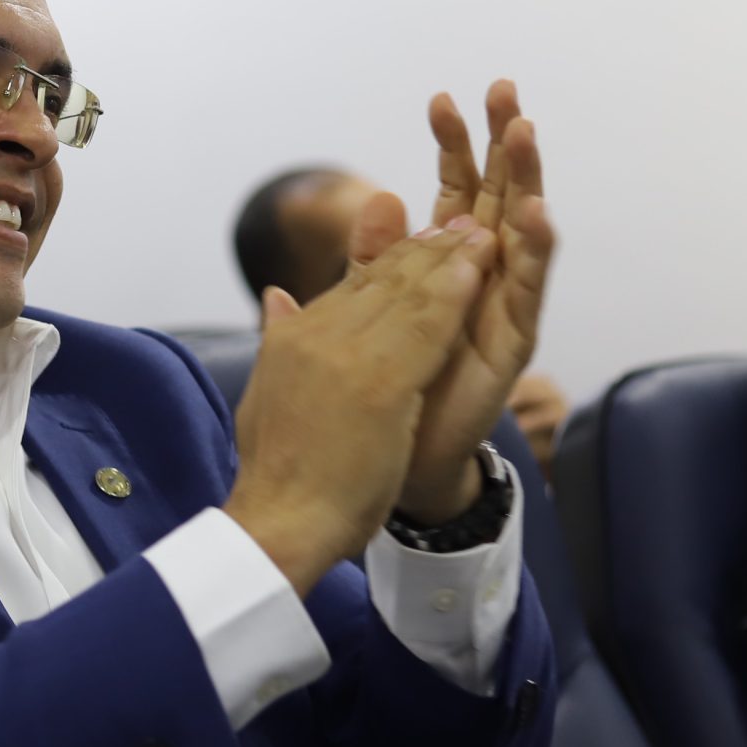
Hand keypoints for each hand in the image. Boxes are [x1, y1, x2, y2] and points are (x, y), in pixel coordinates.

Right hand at [225, 210, 495, 593]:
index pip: (353, 285)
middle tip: (461, 224)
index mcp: (293, 337)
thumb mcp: (266, 391)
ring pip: (409, 293)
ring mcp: (348, 356)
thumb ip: (278, 336)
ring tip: (478, 234)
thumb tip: (277, 295)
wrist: (279, 522)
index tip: (423, 239)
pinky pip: (428, 326)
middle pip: (382, 279)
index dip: (392, 258)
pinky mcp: (382, 384)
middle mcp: (318, 335)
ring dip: (449, 260)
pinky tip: (480, 270)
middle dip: (426, 249)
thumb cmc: (277, 474)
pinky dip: (455, 293)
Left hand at [377, 80, 557, 523]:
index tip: (441, 98)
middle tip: (504, 90)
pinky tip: (534, 214)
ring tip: (525, 131)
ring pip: (522, 230)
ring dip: (526, 180)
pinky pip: (529, 289)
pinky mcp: (514, 340)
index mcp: (444, 263)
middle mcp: (481, 276)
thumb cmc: (387, 387)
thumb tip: (374, 198)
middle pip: (496, 196)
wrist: (393, 462)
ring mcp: (502, 305)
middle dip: (501, 144)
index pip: (453, 190)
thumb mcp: (372, 309)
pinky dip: (534, 250)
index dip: (450, 146)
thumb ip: (377, 257)